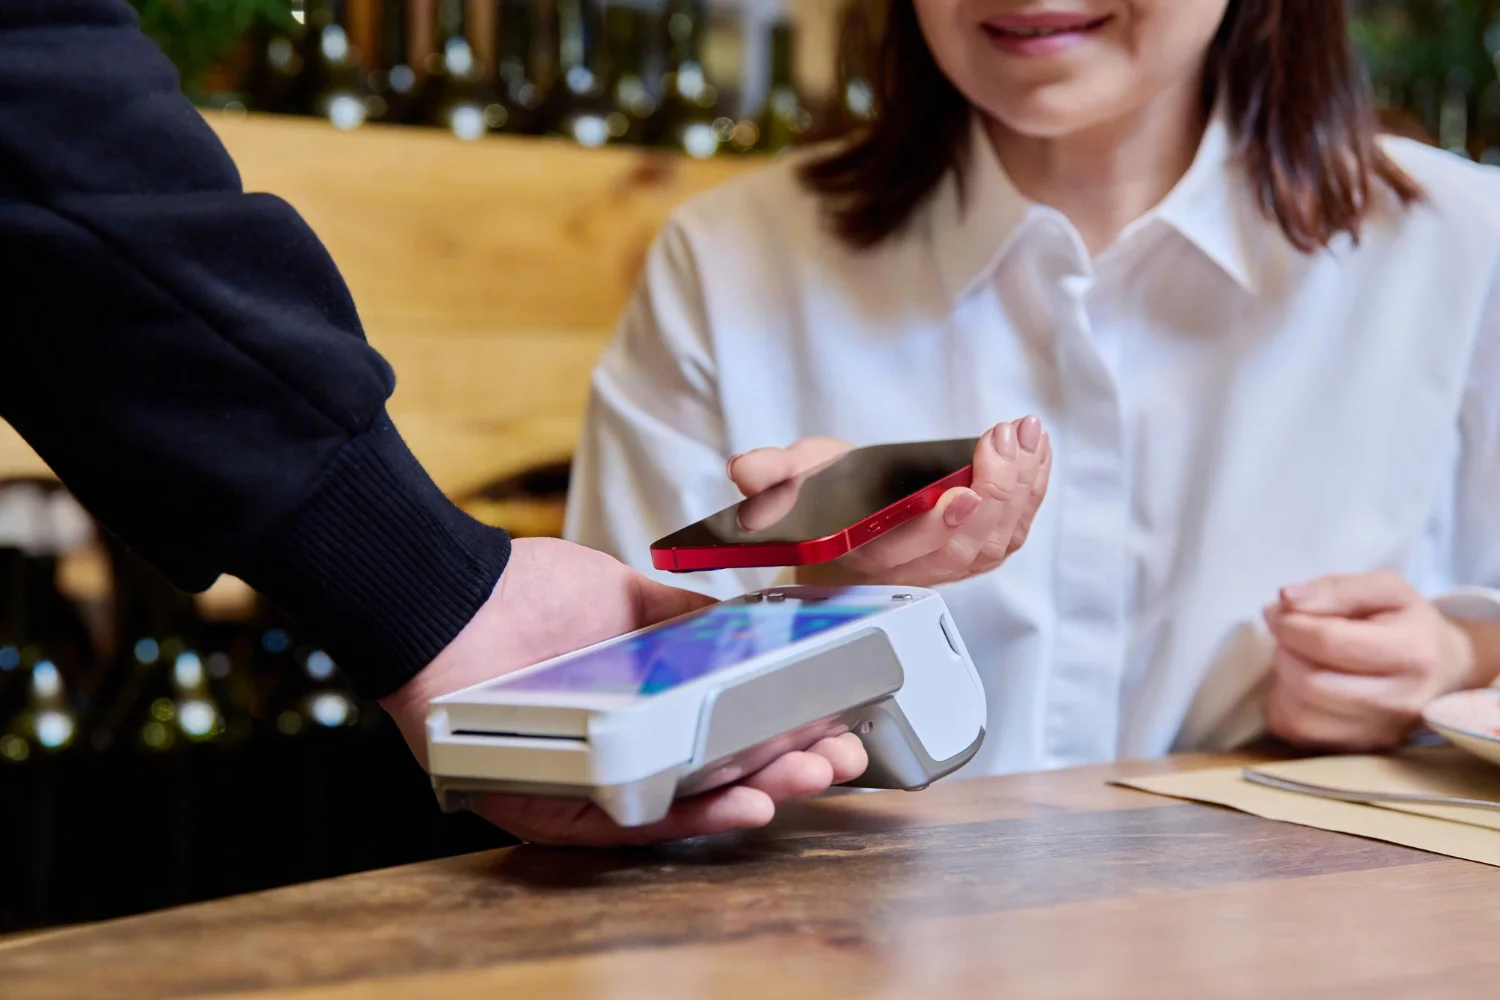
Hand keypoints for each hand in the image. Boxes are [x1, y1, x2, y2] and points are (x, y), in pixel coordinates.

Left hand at [379, 537, 868, 845]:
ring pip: (685, 808)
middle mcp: (618, 752)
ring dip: (756, 794)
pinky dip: (690, 816)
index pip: (722, 733)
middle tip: (840, 759)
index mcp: (638, 706)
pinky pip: (630, 825)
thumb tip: (752, 622)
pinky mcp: (554, 810)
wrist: (448, 599)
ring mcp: (589, 784)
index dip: (783, 733)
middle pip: (717, 776)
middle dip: (787, 770)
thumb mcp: (623, 595)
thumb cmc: (523, 595)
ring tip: (810, 778)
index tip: (835, 723)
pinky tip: (744, 801)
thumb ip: (685, 617)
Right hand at [728, 418, 1051, 587]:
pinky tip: (1035, 452)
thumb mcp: (794, 478)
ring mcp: (948, 564)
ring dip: (1019, 486)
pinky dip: (1031, 489)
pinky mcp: (975, 550)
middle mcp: (911, 568)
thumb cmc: (824, 504)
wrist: (846, 528)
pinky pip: (1012, 530)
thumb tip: (744, 470)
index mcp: (863, 555)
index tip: (958, 492)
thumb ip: (772, 473)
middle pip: (963, 544)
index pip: (901, 551)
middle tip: (1004, 440)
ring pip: (996, 538)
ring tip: (1024, 435)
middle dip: (993, 491)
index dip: (934, 527)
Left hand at [1261, 571, 1481, 750]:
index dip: (1290, 624)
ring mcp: (1379, 733)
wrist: (1443, 669)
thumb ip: (1335, 589)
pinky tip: (1298, 684)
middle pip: (1310, 683)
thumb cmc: (1407, 623)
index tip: (1281, 611)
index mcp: (1411, 652)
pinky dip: (1284, 704)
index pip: (1329, 643)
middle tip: (1288, 634)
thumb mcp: (1384, 588)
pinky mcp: (1358, 750)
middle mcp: (1399, 702)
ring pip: (1299, 715)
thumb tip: (1285, 600)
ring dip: (1281, 680)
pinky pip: (1296, 732)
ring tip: (1297, 658)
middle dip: (1284, 652)